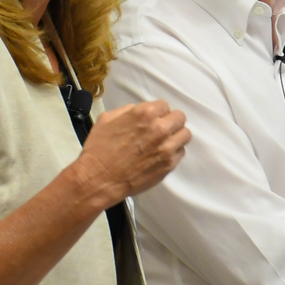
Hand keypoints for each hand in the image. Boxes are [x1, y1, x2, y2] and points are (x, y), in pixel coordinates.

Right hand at [73, 100, 189, 207]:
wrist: (99, 178)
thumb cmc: (99, 149)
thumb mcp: (107, 119)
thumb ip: (129, 111)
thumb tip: (141, 111)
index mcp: (145, 114)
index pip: (165, 105)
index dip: (158, 112)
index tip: (153, 118)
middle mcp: (159, 129)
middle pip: (179, 117)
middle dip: (170, 121)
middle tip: (161, 129)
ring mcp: (167, 147)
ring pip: (185, 134)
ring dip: (176, 136)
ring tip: (165, 141)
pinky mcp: (169, 163)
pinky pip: (181, 152)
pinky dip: (173, 151)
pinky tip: (160, 154)